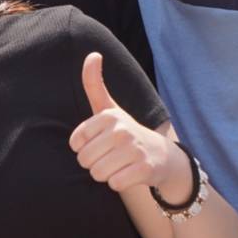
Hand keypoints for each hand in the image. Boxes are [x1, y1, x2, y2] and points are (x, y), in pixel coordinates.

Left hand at [70, 53, 188, 196]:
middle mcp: (121, 130)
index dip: (84, 149)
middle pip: (85, 161)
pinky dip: (119, 183)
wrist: (161, 155)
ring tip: (119, 164)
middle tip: (111, 156)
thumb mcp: (108, 107)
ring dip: (106, 175)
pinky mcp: (144, 169)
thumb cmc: (126, 131)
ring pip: (98, 174)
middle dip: (95, 164)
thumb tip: (93, 53)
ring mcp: (134, 149)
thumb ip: (94, 83)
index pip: (76, 143)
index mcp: (109, 116)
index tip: (99, 143)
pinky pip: (115, 184)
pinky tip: (129, 173)